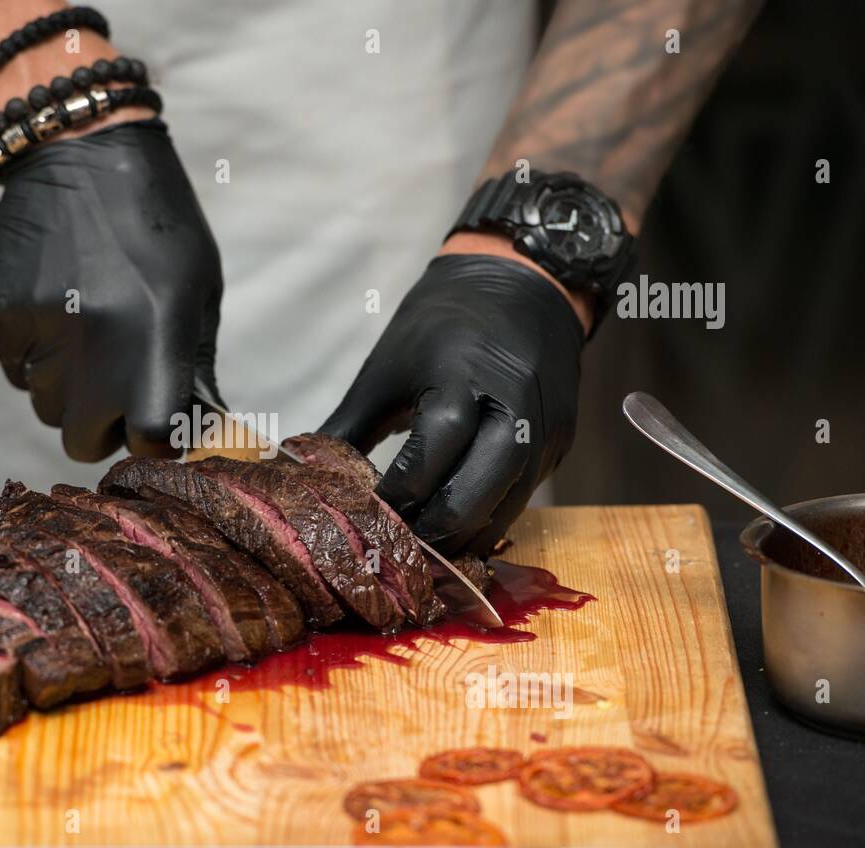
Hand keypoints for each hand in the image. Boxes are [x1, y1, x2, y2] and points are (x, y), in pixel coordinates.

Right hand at [0, 119, 222, 460]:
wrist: (80, 151)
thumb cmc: (157, 224)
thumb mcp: (198, 289)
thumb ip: (192, 365)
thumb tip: (194, 430)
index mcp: (159, 330)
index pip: (151, 436)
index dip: (156, 439)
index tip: (159, 424)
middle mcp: (99, 337)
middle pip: (84, 441)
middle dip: (102, 427)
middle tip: (117, 390)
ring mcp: (45, 327)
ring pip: (48, 409)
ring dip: (68, 393)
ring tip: (88, 336)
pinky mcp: (5, 314)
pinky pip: (18, 374)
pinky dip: (36, 361)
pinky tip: (57, 315)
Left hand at [319, 253, 583, 555]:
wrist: (523, 284)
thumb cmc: (441, 325)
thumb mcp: (385, 369)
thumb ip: (347, 429)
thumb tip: (303, 475)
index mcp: (460, 380)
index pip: (428, 460)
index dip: (395, 498)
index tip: (368, 519)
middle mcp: (513, 408)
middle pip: (472, 498)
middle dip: (430, 531)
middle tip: (396, 545)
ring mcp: (545, 429)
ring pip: (504, 510)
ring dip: (462, 537)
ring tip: (422, 546)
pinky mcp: (561, 443)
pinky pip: (524, 498)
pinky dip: (488, 520)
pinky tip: (456, 528)